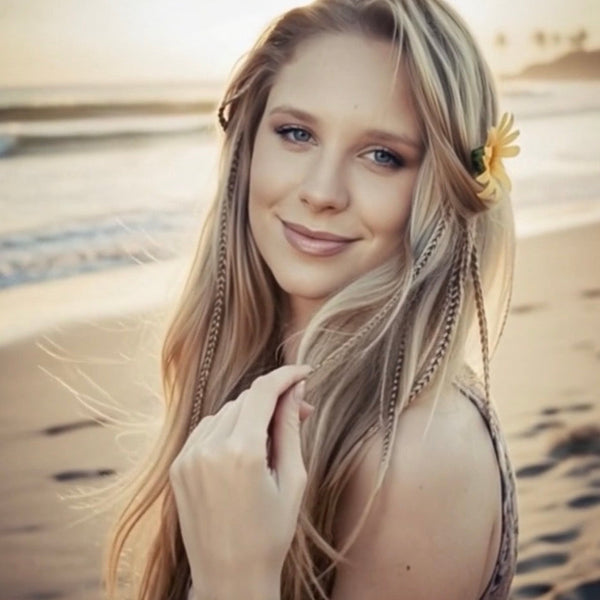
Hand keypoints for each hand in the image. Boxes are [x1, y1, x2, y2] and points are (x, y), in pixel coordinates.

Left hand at [169, 364, 313, 598]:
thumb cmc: (271, 534)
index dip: (287, 375)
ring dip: (250, 415)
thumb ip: (291, 428)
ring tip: (269, 441)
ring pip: (226, 412)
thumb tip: (296, 390)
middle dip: (273, 400)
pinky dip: (227, 429)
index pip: (264, 391)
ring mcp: (188, 457)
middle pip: (246, 400)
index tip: (304, 372)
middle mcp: (209, 448)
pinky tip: (243, 449)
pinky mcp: (178, 466)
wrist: (230, 577)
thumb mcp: (292, 480)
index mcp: (242, 452)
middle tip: (297, 413)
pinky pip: (207, 429)